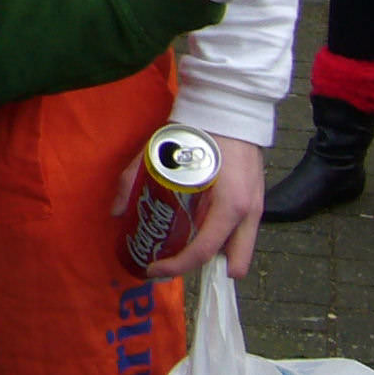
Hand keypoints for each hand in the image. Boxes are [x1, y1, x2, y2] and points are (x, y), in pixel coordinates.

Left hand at [115, 135, 265, 279]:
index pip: (205, 250)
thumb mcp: (159, 155)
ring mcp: (258, 205)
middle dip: (201, 269)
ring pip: (240, 247)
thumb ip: (134, 181)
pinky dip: (224, 238)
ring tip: (183, 248)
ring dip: (215, 254)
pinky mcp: (258, 197)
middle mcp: (249, 212)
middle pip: (232, 261)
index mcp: (229, 205)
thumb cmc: (195, 130)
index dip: (177, 266)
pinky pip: (243, 231)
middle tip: (172, 264)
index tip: (154, 268)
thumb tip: (115, 211)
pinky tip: (199, 229)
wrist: (229, 105)